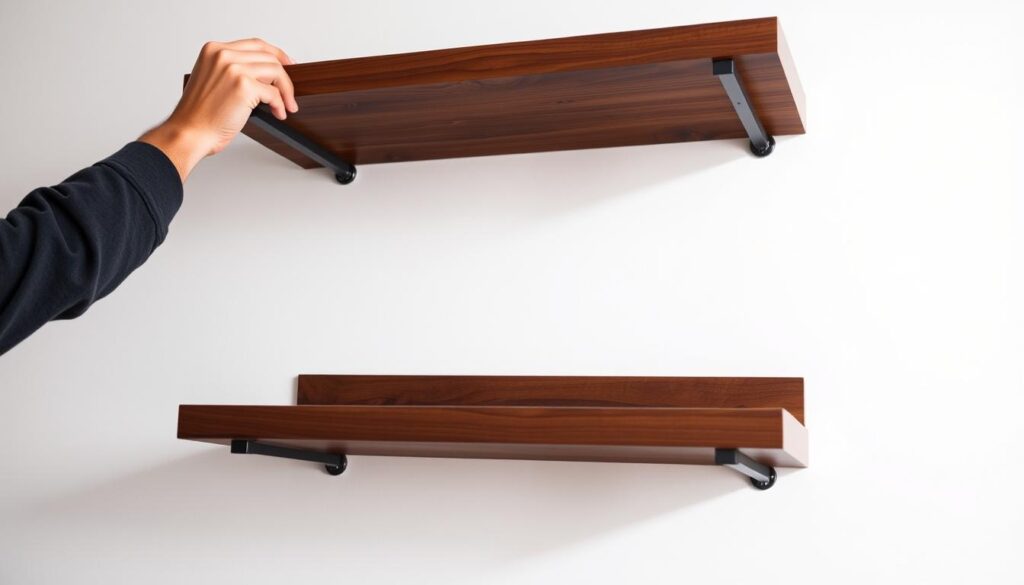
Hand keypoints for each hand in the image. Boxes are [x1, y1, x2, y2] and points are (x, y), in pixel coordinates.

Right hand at [140, 38, 298, 182]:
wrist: (190, 133)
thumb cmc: (200, 115)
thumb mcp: (213, 80)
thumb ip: (233, 69)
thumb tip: (266, 72)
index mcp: (214, 50)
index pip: (255, 44)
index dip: (276, 54)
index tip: (288, 65)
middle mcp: (223, 54)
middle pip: (268, 56)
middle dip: (284, 76)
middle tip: (290, 93)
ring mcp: (233, 68)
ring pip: (276, 71)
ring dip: (286, 91)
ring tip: (286, 106)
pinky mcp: (243, 86)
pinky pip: (274, 92)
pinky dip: (280, 104)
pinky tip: (278, 114)